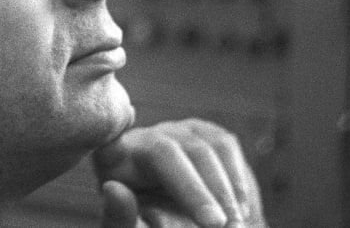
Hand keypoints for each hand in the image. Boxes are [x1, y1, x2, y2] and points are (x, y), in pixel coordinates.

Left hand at [94, 118, 266, 226]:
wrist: (197, 224)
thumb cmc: (154, 227)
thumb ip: (121, 217)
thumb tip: (114, 190)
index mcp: (112, 161)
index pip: (110, 150)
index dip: (116, 148)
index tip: (123, 176)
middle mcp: (140, 138)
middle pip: (163, 152)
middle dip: (193, 190)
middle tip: (216, 225)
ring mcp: (173, 130)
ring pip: (200, 149)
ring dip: (222, 192)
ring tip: (233, 226)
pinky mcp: (204, 131)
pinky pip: (225, 146)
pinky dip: (236, 181)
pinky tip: (239, 211)